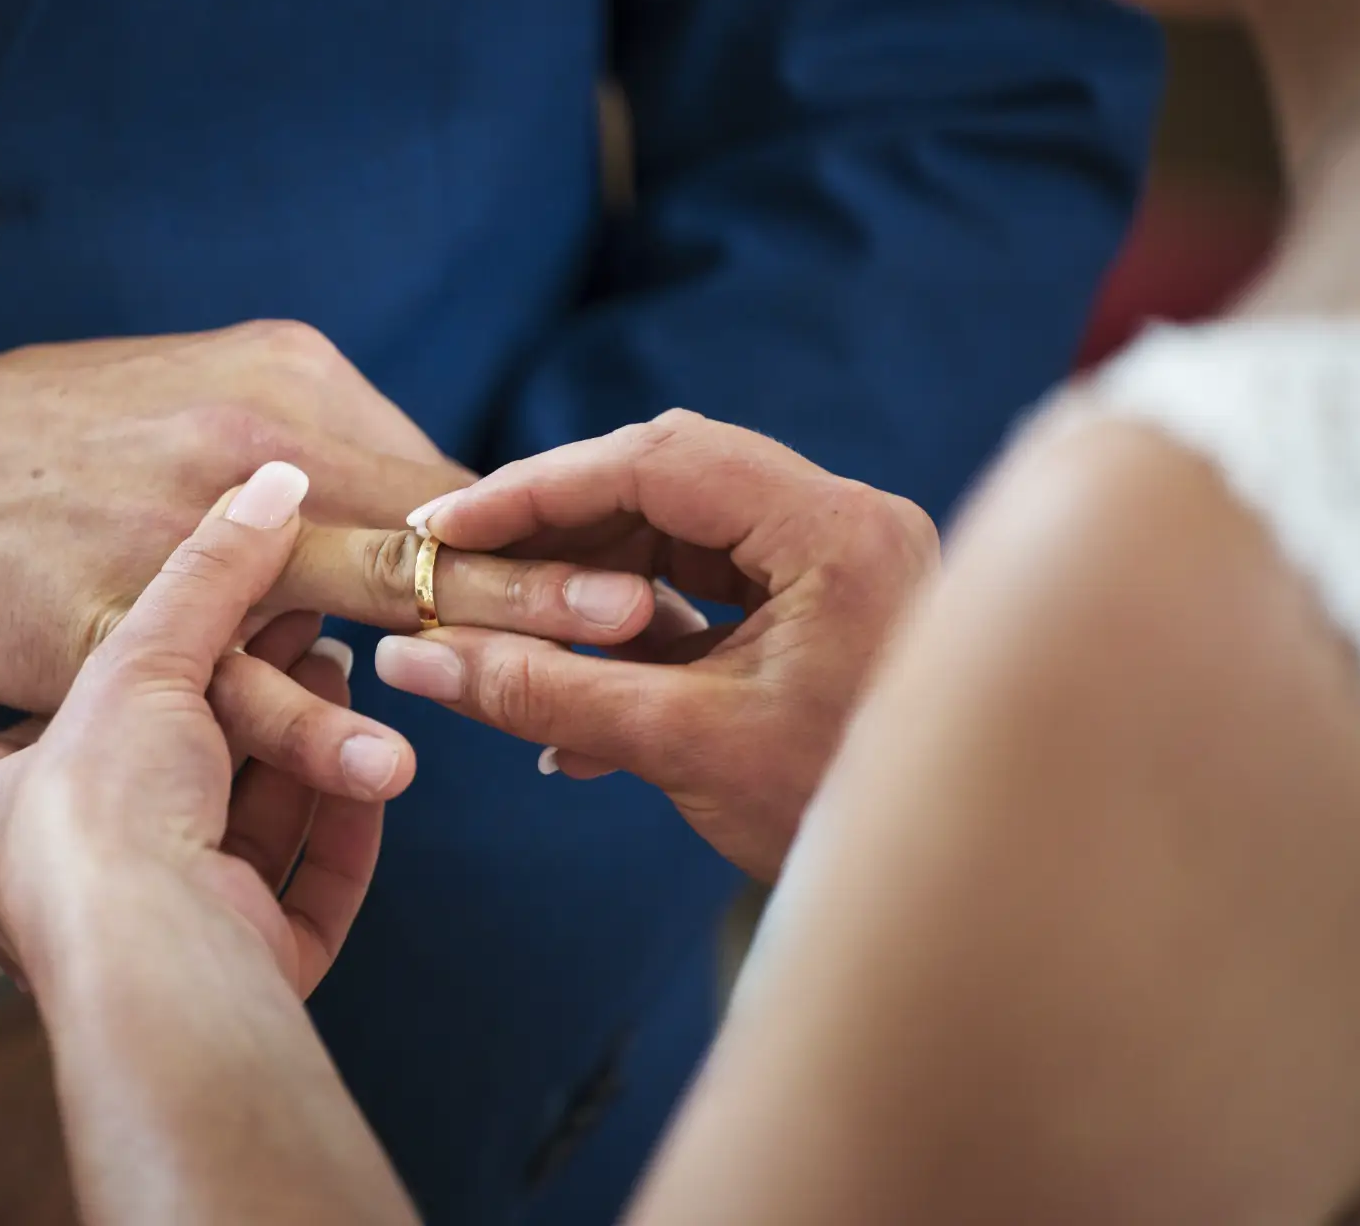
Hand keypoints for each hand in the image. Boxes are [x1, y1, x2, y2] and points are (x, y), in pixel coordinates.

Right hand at [0, 322, 661, 798]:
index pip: (443, 472)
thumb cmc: (47, 436)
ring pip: (357, 593)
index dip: (540, 532)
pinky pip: (231, 680)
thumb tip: (421, 503)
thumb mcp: (192, 388)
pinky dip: (314, 723)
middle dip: (555, 572)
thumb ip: (314, 440)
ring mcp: (178, 529)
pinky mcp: (110, 618)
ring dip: (481, 638)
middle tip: (661, 611)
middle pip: (432, 520)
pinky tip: (389, 760)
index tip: (626, 562)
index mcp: (281, 378)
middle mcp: (245, 440)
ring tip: (581, 675)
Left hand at [0, 461, 393, 1000]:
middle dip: (257, 704)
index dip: (173, 660)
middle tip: (314, 638)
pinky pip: (302, 897)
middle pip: (183, 776)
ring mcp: (159, 940)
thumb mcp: (141, 656)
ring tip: (347, 684)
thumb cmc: (100, 812)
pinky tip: (373, 776)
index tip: (242, 610)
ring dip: (307, 758)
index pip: (88, 722)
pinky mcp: (241, 974)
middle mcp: (70, 888)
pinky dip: (338, 832)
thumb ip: (209, 572)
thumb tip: (272, 483)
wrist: (150, 952)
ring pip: (249, 836)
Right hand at [373, 410, 938, 877]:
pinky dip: (633, 626)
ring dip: (588, 580)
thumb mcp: (678, 746)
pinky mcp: (826, 605)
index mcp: (834, 531)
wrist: (946, 897)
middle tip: (459, 560)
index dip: (536, 489)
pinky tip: (569, 693)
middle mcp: (846, 522)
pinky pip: (708, 585)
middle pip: (666, 481)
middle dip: (555, 525)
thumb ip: (541, 691)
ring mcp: (840, 561)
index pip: (658, 462)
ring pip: (681, 531)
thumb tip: (412, 660)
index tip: (445, 525)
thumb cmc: (837, 817)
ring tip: (503, 632)